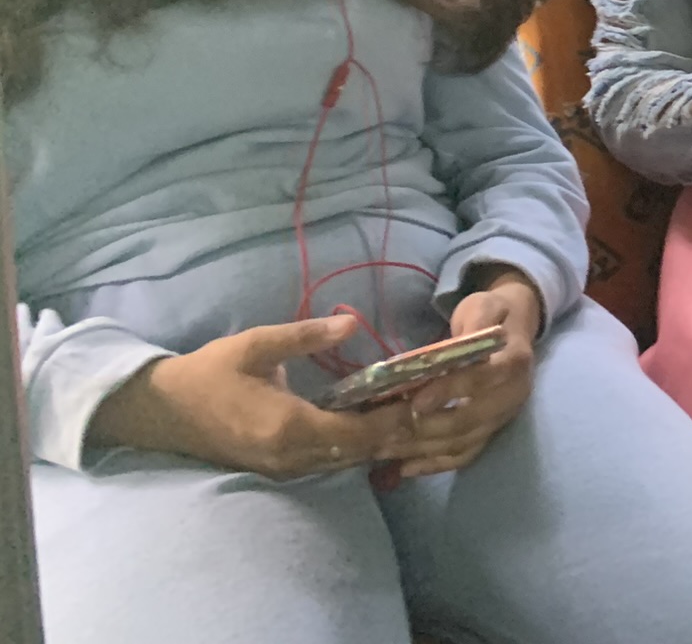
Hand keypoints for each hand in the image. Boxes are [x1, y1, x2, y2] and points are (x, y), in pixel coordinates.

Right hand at [86, 315, 412, 477]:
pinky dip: (357, 446)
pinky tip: (375, 422)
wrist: (162, 411)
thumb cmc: (210, 373)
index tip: (427, 396)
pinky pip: (329, 462)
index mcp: (289, 426)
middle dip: (398, 431)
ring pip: (347, 461)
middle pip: (360, 452)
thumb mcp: (257, 345)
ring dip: (380, 440)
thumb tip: (351, 322)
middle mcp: (292, 456)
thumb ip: (305, 335)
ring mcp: (284, 467)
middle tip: (431, 403)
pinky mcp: (278, 468)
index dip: (397, 418)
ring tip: (412, 410)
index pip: (360, 433)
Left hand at [389, 268, 543, 478]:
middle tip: (387, 432)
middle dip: (427, 428)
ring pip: (463, 443)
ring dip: (423, 450)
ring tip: (385, 450)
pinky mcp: (491, 432)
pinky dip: (435, 465)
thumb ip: (472, 325)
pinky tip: (405, 468)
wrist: (512, 330)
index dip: (451, 390)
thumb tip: (452, 350)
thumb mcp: (483, 307)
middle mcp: (513, 395)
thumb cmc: (490, 314)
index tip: (417, 401)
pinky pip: (464, 455)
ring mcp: (503, 418)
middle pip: (470, 421)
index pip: (483, 379)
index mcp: (515, 361)